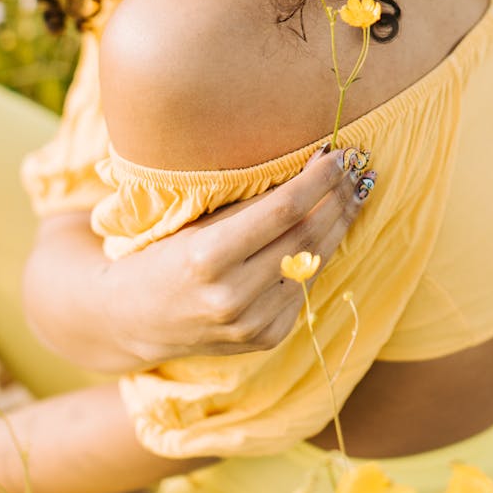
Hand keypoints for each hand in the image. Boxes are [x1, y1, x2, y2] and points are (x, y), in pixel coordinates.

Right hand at [100, 147, 372, 364]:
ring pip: (314, 262)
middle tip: (358, 167)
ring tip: (356, 192)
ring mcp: (251, 324)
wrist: (134, 318)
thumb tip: (310, 166)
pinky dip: (319, 255)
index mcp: (207, 258)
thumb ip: (249, 203)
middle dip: (338, 197)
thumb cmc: (162, 251)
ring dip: (340, 224)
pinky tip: (330, 229)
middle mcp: (232, 297)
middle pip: (306, 236)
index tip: (338, 154)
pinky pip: (304, 287)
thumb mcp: (195, 221)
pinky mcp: (265, 338)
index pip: (283, 211)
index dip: (317, 180)